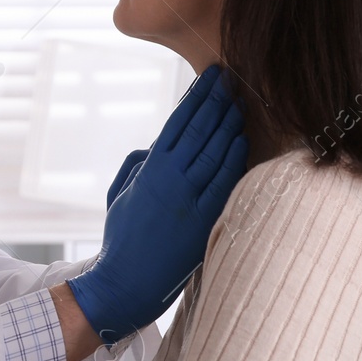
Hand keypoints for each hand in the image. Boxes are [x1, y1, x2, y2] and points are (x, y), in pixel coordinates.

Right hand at [68, 65, 248, 342]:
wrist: (129, 282)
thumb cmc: (122, 239)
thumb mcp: (119, 194)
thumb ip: (135, 165)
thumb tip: (154, 146)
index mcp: (150, 169)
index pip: (177, 122)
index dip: (196, 97)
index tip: (210, 78)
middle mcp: (171, 179)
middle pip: (200, 130)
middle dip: (217, 102)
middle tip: (233, 81)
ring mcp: (190, 198)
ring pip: (215, 151)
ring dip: (230, 125)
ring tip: (241, 104)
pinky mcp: (206, 220)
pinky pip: (224, 182)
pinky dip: (235, 158)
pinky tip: (242, 140)